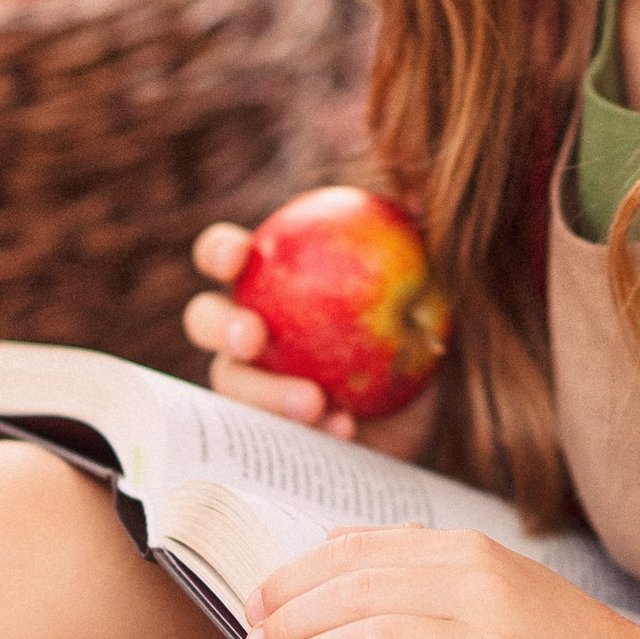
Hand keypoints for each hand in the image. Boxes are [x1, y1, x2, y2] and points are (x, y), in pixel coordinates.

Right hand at [183, 220, 440, 457]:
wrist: (433, 404)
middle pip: (206, 321)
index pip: (224, 256)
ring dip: (265, 393)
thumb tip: (416, 200)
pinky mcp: (275, 435)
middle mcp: (251, 332)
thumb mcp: (428, 282)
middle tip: (255, 339)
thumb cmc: (421, 325)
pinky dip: (308, 433)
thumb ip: (415, 242)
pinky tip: (343, 429)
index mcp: (271, 282)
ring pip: (233, 387)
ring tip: (313, 404)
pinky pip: (274, 437)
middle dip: (220, 325)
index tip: (239, 256)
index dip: (219, 251)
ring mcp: (256, 386)